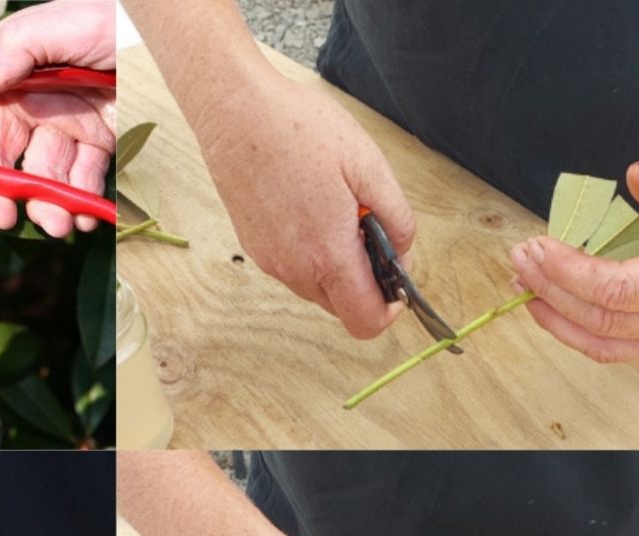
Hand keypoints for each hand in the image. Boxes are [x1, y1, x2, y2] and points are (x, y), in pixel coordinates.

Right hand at [0, 0, 115, 236]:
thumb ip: (20, 47)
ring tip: (60, 223)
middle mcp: (33, 94)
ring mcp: (66, 121)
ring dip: (44, 205)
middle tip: (1, 214)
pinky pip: (81, 181)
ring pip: (39, 174)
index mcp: (14, 59)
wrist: (181, 48)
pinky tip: (87, 217)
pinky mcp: (100, 142)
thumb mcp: (66, 23)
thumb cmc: (121, 20)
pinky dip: (80, 205)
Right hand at [184, 68, 413, 339]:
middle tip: (369, 228)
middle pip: (342, 307)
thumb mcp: (369, 165)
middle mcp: (294, 269)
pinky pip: (294, 269)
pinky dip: (312, 253)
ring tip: (339, 211)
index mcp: (327, 254)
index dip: (390, 307)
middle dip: (365, 281)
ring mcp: (269, 260)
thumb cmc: (298, 129)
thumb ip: (397, 217)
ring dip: (337, 266)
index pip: (366, 321)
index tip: (396, 276)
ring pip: (318, 288)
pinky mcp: (254, 247)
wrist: (235, 111)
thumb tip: (403, 251)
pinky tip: (313, 208)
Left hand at [511, 141, 638, 362]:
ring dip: (555, 315)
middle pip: (606, 320)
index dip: (571, 272)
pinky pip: (612, 347)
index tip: (539, 246)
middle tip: (521, 257)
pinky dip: (573, 328)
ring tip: (523, 281)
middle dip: (553, 289)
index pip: (623, 290)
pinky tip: (547, 303)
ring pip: (603, 343)